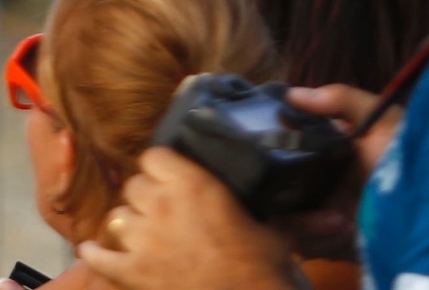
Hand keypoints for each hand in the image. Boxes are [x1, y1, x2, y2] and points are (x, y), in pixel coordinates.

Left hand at [77, 148, 296, 289]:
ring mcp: (141, 240)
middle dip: (145, 197)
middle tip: (160, 211)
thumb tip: (333, 214)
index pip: (155, 155)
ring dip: (127, 226)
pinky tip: (96, 253)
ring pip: (117, 218)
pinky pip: (98, 257)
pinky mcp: (129, 274)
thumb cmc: (263, 270)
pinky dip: (96, 255)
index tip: (170, 176)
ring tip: (140, 236)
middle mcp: (160, 205)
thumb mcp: (269, 232)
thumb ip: (271, 214)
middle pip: (133, 185)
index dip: (162, 167)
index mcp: (193, 185)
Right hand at [275, 85, 401, 261]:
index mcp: (327, 150)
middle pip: (277, 187)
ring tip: (339, 220)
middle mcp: (319, 180)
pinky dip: (317, 240)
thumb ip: (340, 99)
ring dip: (305, 222)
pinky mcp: (330, 243)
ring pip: (285, 219)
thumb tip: (291, 94)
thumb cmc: (405, 160)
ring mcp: (322, 214)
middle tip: (304, 195)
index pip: (285, 149)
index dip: (276, 150)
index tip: (276, 151)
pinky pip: (303, 245)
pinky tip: (343, 232)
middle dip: (284, 194)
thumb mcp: (381, 120)